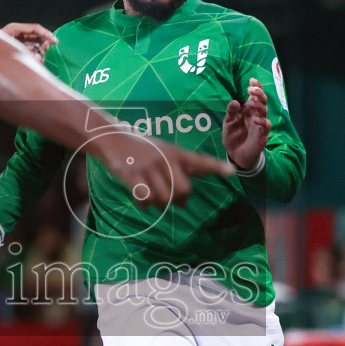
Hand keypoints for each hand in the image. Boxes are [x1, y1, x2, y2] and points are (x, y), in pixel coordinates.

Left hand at [1, 22, 57, 59]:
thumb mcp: (10, 50)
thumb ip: (26, 52)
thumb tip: (39, 55)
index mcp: (15, 28)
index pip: (35, 28)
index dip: (47, 34)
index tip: (56, 42)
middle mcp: (17, 32)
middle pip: (37, 34)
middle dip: (44, 43)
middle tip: (46, 51)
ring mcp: (17, 39)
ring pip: (35, 43)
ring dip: (38, 52)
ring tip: (36, 60)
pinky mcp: (16, 46)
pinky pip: (30, 49)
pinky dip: (33, 55)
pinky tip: (32, 60)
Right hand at [92, 128, 233, 209]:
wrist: (112, 139)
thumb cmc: (142, 148)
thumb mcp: (164, 150)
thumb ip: (183, 164)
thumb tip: (201, 179)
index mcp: (174, 152)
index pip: (199, 160)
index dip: (216, 166)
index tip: (231, 171)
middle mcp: (164, 159)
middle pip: (183, 190)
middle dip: (180, 200)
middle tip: (177, 201)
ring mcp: (147, 168)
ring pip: (163, 199)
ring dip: (160, 205)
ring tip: (155, 200)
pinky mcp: (131, 176)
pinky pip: (144, 200)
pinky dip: (144, 205)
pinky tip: (142, 201)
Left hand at [222, 78, 271, 170]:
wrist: (236, 154)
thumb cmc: (232, 135)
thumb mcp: (228, 122)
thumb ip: (231, 112)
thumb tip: (235, 102)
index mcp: (247, 108)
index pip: (254, 95)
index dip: (256, 86)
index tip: (252, 80)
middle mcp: (255, 114)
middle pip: (262, 100)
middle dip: (259, 93)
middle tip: (251, 90)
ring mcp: (260, 123)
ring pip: (265, 110)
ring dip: (259, 105)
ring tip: (252, 103)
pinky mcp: (262, 134)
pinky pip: (267, 125)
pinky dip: (263, 121)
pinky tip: (256, 120)